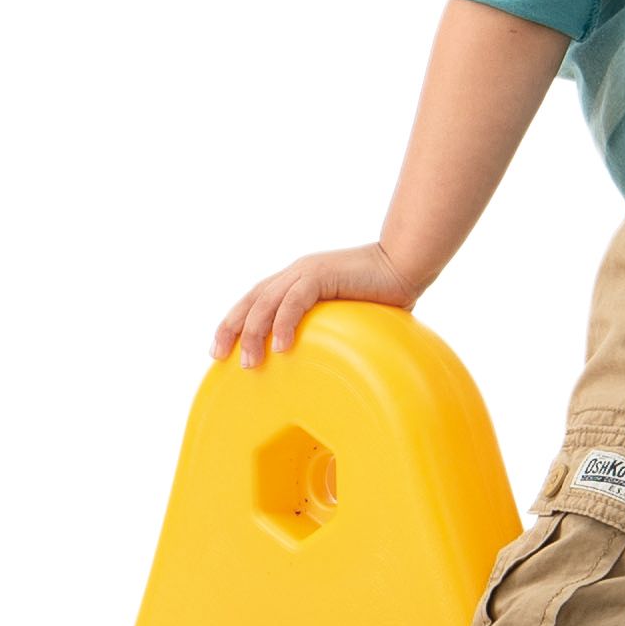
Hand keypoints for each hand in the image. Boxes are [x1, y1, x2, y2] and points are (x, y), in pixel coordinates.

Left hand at [217, 241, 417, 368]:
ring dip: (253, 333)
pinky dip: (284, 323)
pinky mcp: (322, 275)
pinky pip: (295, 301)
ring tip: (249, 362)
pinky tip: (281, 347)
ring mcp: (307, 272)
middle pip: (251, 300)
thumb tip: (323, 361)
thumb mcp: (344, 314)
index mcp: (296, 280)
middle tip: (218, 356)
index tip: (218, 348)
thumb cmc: (382, 293)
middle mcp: (295, 273)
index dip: (234, 322)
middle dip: (231, 328)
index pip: (255, 300)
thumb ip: (326, 329)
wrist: (406, 263)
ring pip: (267, 303)